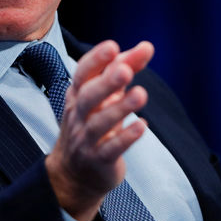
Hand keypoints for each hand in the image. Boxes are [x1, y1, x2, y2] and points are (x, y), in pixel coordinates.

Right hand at [44, 40, 153, 220]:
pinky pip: (111, 148)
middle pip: (89, 97)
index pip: (82, 73)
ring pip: (100, 123)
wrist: (74, 174)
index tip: (112, 47)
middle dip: (106, 82)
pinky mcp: (99, 160)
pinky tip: (142, 125)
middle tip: (125, 70)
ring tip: (141, 94)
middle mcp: (79, 115)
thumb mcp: (106, 95)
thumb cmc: (93, 124)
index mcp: (79, 95)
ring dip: (120, 108)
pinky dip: (126, 137)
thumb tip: (146, 47)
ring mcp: (87, 139)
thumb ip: (125, 68)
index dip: (96, 60)